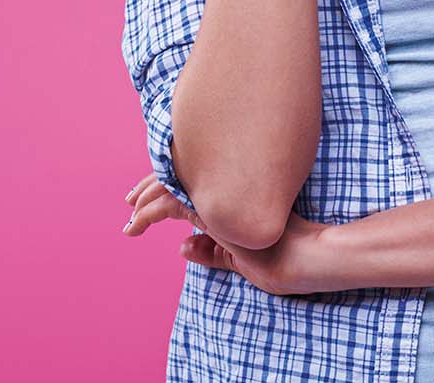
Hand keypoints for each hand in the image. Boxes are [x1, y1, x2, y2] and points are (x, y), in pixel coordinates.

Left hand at [120, 172, 345, 296]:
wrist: (303, 258)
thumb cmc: (281, 258)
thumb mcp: (237, 256)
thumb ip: (212, 250)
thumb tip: (182, 246)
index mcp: (234, 192)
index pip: (196, 178)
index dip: (170, 183)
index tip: (150, 195)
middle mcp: (225, 186)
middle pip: (179, 175)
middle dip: (151, 187)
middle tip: (130, 199)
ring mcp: (220, 192)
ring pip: (171, 186)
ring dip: (145, 201)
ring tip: (130, 219)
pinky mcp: (214, 206)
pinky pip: (171, 204)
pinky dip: (148, 213)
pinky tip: (137, 224)